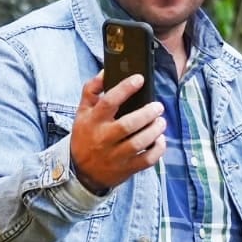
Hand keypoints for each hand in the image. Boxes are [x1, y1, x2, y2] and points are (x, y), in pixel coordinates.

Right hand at [69, 72, 166, 191]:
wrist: (80, 171)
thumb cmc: (85, 135)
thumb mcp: (82, 112)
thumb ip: (92, 90)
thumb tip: (106, 71)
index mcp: (93, 121)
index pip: (109, 102)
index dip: (125, 88)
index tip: (139, 79)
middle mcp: (103, 138)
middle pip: (128, 124)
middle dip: (147, 113)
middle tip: (158, 106)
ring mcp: (115, 155)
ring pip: (139, 143)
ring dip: (155, 130)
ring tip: (161, 122)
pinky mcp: (126, 168)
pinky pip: (146, 160)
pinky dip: (158, 149)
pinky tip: (160, 139)